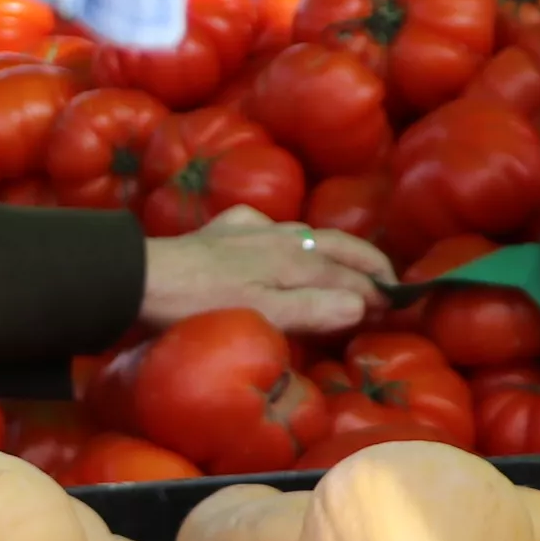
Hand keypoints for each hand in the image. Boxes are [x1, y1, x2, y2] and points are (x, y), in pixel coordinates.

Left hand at [141, 206, 392, 336]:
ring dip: (333, 251)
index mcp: (294, 260)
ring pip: (306, 234)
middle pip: (335, 246)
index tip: (397, 307)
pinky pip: (268, 227)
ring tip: (348, 266)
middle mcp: (280, 237)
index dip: (376, 292)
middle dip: (367, 263)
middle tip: (390, 282)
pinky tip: (279, 240)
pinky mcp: (223, 230)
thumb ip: (313, 309)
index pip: (350, 275)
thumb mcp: (262, 314)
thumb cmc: (202, 303)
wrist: (142, 277)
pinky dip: (288, 236)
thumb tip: (360, 303)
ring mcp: (250, 229)